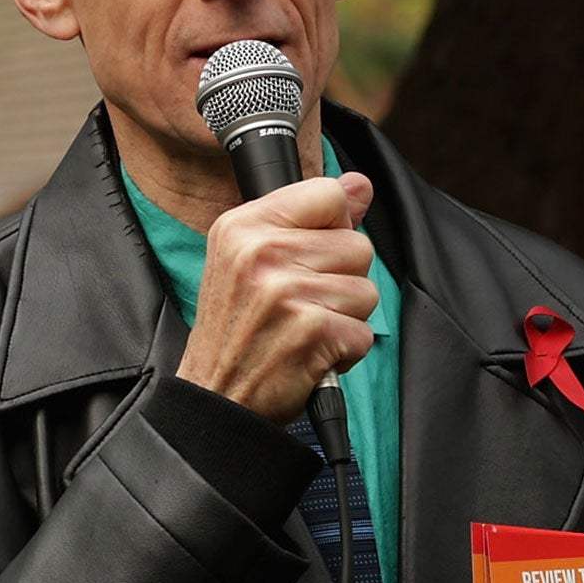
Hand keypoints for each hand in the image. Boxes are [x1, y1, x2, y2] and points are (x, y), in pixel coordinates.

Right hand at [178, 173, 378, 423]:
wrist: (216, 398)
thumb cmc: (236, 332)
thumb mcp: (250, 260)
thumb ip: (307, 218)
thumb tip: (360, 184)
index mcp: (243, 226)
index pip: (329, 193)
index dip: (333, 228)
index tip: (307, 257)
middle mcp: (262, 253)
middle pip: (357, 244)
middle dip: (341, 280)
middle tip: (299, 305)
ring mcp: (287, 292)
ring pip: (367, 289)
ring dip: (345, 317)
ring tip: (303, 328)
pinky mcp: (312, 331)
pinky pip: (364, 331)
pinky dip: (345, 349)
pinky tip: (310, 352)